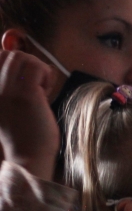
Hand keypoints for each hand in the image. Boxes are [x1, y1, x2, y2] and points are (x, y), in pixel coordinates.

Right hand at [0, 50, 58, 178]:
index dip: (13, 64)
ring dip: (36, 67)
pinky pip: (36, 66)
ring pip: (20, 56)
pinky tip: (45, 91)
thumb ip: (9, 85)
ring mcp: (6, 90)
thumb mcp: (7, 106)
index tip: (24, 82)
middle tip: (34, 84)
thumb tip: (20, 58)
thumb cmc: (23, 134)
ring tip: (40, 88)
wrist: (28, 157)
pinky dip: (45, 73)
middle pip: (7, 53)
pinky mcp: (25, 94)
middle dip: (26, 63)